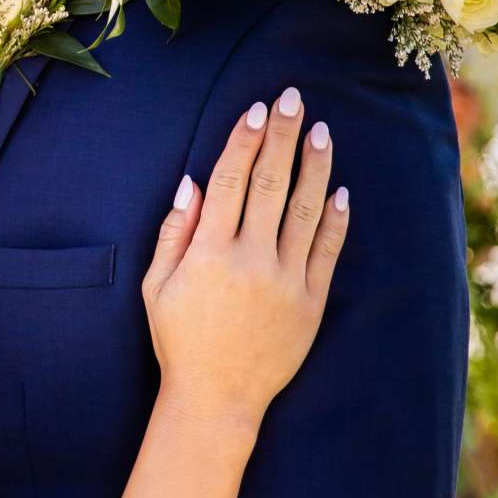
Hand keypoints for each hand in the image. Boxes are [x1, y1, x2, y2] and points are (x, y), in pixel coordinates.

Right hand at [141, 86, 347, 420]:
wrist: (216, 398)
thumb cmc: (180, 340)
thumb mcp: (158, 287)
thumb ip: (174, 232)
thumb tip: (191, 182)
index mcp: (209, 253)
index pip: (231, 181)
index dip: (245, 140)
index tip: (257, 110)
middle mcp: (250, 261)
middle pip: (271, 184)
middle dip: (283, 136)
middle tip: (293, 98)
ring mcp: (285, 281)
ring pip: (305, 210)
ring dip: (315, 166)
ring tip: (321, 131)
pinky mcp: (310, 303)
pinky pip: (327, 251)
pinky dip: (334, 219)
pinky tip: (340, 191)